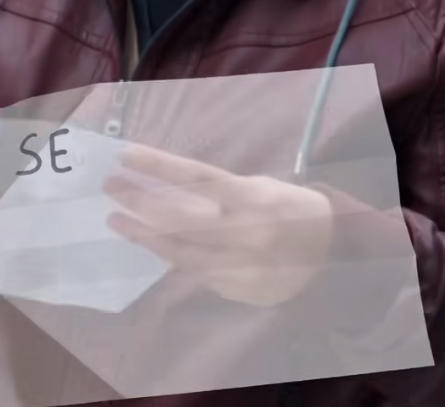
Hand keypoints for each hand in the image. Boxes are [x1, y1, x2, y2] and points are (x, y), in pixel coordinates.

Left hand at [104, 146, 332, 306]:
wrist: (334, 256)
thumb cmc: (292, 209)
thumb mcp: (260, 188)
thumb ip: (218, 193)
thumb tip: (166, 189)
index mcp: (253, 198)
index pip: (196, 177)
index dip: (159, 165)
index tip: (126, 154)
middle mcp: (245, 233)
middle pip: (181, 217)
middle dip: (141, 201)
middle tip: (110, 187)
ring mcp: (240, 266)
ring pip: (181, 250)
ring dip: (144, 234)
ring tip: (115, 220)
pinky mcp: (237, 290)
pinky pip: (195, 271)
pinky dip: (170, 255)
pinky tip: (148, 244)